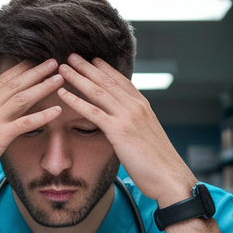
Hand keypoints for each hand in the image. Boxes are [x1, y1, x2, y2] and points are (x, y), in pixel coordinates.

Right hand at [0, 60, 64, 201]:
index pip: (2, 79)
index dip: (21, 68)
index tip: (37, 60)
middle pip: (14, 83)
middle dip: (36, 70)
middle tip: (53, 61)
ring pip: (21, 97)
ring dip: (42, 86)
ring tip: (59, 78)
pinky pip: (24, 123)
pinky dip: (42, 115)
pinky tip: (57, 110)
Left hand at [56, 55, 197, 204]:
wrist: (169, 176)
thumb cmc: (159, 162)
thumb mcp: (148, 135)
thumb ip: (135, 124)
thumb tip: (125, 124)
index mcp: (143, 106)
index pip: (121, 81)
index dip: (105, 69)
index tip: (92, 59)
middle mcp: (136, 106)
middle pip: (107, 81)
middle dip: (87, 67)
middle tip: (72, 56)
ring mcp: (128, 117)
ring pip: (98, 91)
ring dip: (78, 78)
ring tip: (63, 68)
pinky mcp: (119, 131)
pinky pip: (93, 112)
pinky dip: (76, 100)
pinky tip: (62, 93)